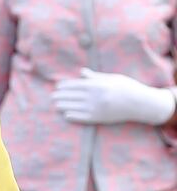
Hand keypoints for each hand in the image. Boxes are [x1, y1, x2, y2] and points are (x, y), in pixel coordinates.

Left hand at [52, 68, 175, 125]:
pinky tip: (66, 115)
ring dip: (63, 105)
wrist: (138, 103)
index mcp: (97, 84)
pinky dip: (73, 116)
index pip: (76, 84)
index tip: (57, 86)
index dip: (65, 85)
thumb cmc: (126, 87)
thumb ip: (95, 76)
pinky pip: (82, 118)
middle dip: (61, 95)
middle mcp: (94, 96)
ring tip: (56, 104)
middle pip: (73, 95)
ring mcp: (96, 108)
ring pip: (74, 106)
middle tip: (52, 96)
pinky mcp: (98, 118)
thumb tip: (81, 72)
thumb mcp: (111, 78)